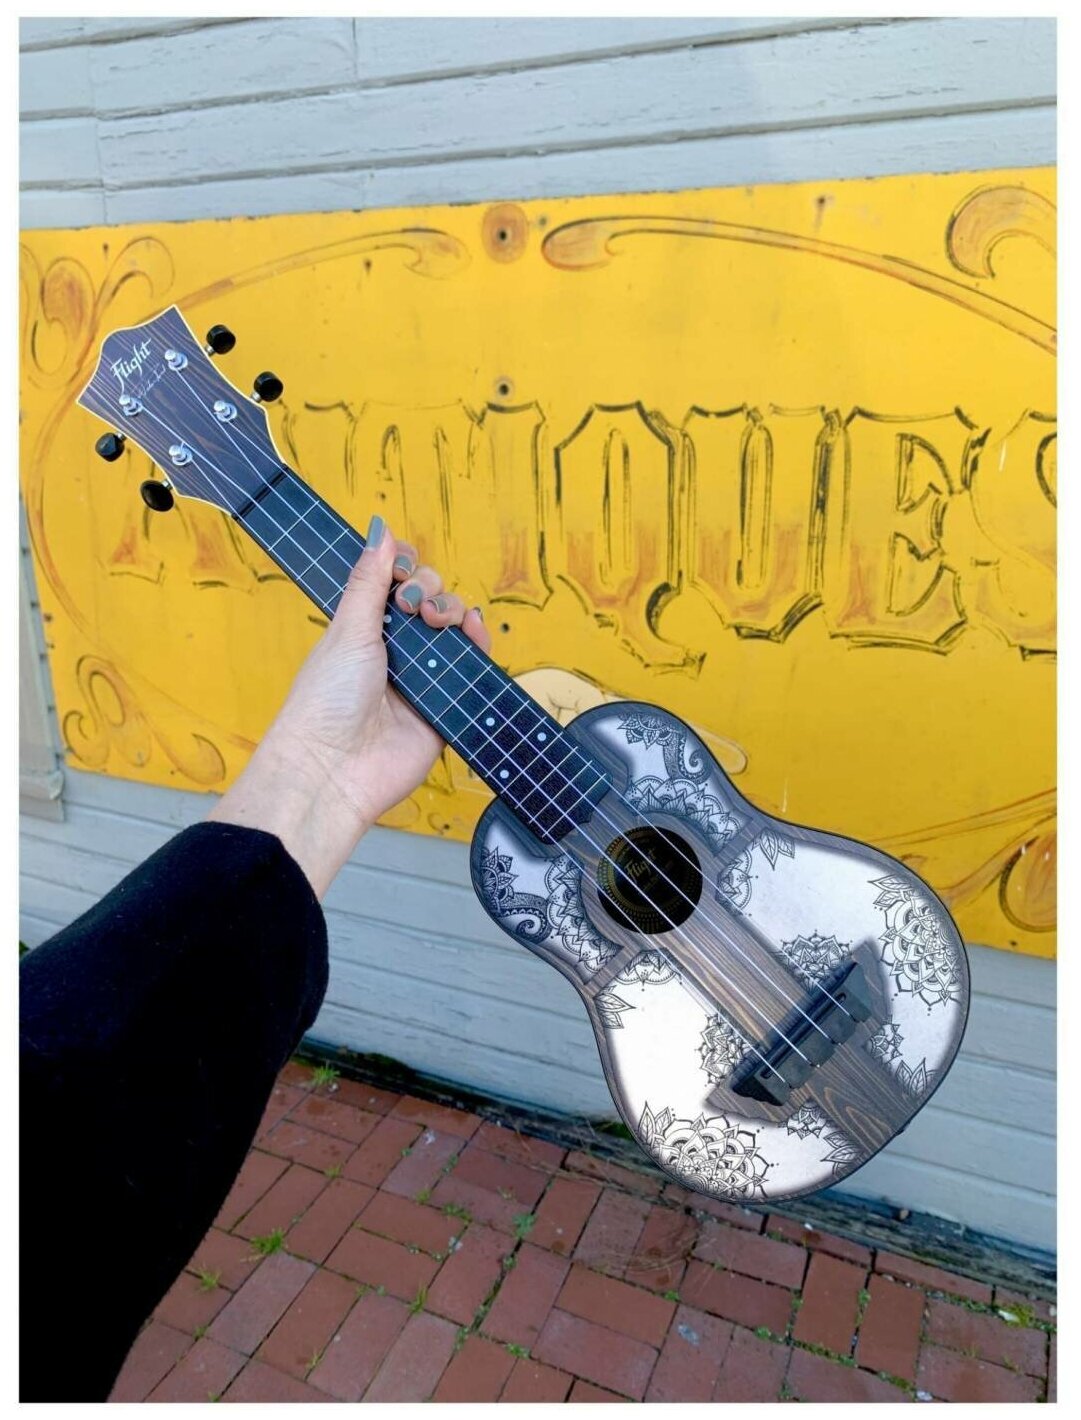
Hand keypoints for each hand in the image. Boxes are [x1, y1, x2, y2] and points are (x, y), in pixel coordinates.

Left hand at [208, 515, 490, 897]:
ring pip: (452, 630)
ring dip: (453, 611)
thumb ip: (370, 583)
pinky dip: (477, 645)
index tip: (401, 570)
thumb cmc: (328, 697)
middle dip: (429, 590)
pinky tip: (473, 629)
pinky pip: (470, 670)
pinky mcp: (446, 707)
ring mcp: (422, 678)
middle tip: (414, 607)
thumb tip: (381, 530)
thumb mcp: (347, 631)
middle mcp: (394, 650)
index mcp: (363, 629)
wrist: (335, 768)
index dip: (404, 570)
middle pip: (428, 601)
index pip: (395, 586)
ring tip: (439, 620)